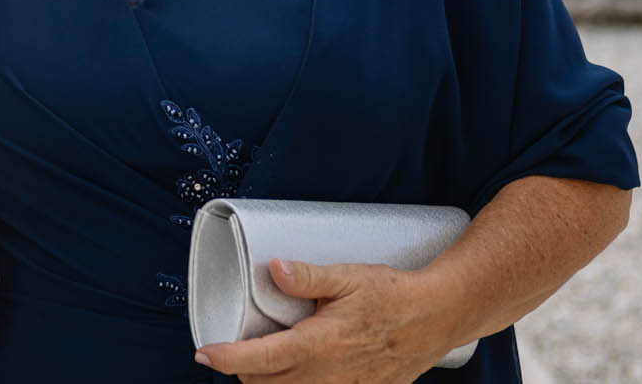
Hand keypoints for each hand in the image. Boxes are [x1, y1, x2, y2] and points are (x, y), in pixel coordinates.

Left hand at [194, 259, 457, 382]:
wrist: (436, 317)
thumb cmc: (392, 294)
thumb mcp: (349, 277)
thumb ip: (309, 276)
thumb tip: (276, 269)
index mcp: (320, 344)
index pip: (262, 360)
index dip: (228, 360)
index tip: (205, 352)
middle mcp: (329, 375)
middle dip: (243, 373)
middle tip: (231, 352)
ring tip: (258, 365)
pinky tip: (296, 374)